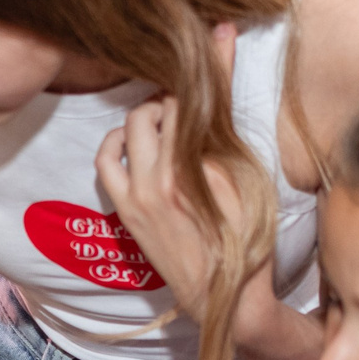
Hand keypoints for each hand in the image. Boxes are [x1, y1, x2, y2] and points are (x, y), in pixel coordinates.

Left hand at [93, 86, 284, 348]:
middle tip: (184, 105)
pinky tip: (133, 142)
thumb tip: (223, 67)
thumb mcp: (252, 181)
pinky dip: (116, 143)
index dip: (204, 77)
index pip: (192, 103)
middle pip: (152, 109)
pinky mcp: (126, 211)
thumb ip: (230, 130)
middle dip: (168, 98)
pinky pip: (106, 162)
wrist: (226, 298)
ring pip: (127, 130)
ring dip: (142, 117)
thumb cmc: (250, 240)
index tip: (210, 61)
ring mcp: (139, 195)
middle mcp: (164, 178)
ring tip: (162, 122)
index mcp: (201, 168)